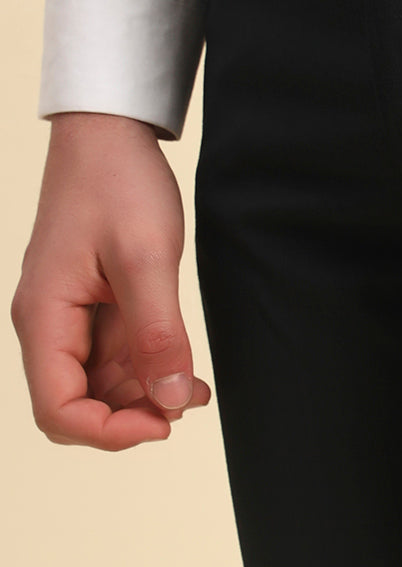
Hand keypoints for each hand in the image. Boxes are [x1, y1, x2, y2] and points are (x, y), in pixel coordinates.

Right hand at [11, 112, 211, 450]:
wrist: (110, 133)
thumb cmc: (117, 183)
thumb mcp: (146, 260)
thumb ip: (157, 335)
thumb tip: (167, 402)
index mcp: (44, 317)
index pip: (58, 410)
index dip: (109, 432)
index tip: (163, 424)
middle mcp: (48, 323)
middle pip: (76, 405)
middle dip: (130, 416)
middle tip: (183, 403)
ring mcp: (69, 316)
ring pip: (98, 385)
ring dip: (144, 395)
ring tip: (193, 388)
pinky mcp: (92, 306)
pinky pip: (113, 357)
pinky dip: (147, 369)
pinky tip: (184, 371)